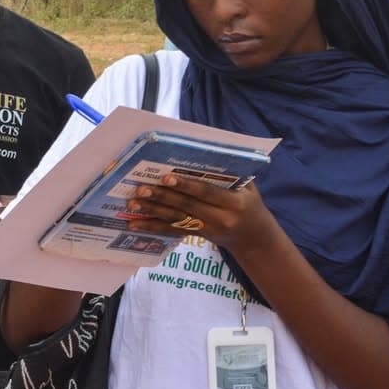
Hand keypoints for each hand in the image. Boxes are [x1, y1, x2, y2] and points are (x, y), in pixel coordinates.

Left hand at [124, 174, 277, 253]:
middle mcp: (221, 219)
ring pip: (176, 220)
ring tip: (133, 203)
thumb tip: (201, 150)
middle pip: (187, 206)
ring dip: (153, 211)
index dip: (186, 185)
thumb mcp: (248, 187)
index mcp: (235, 203)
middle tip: (141, 188)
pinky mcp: (197, 236)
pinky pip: (172, 231)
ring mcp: (208, 230)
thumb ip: (230, 172)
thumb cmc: (249, 202)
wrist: (255, 238)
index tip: (166, 178)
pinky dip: (152, 226)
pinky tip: (134, 223)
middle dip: (163, 197)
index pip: (207, 193)